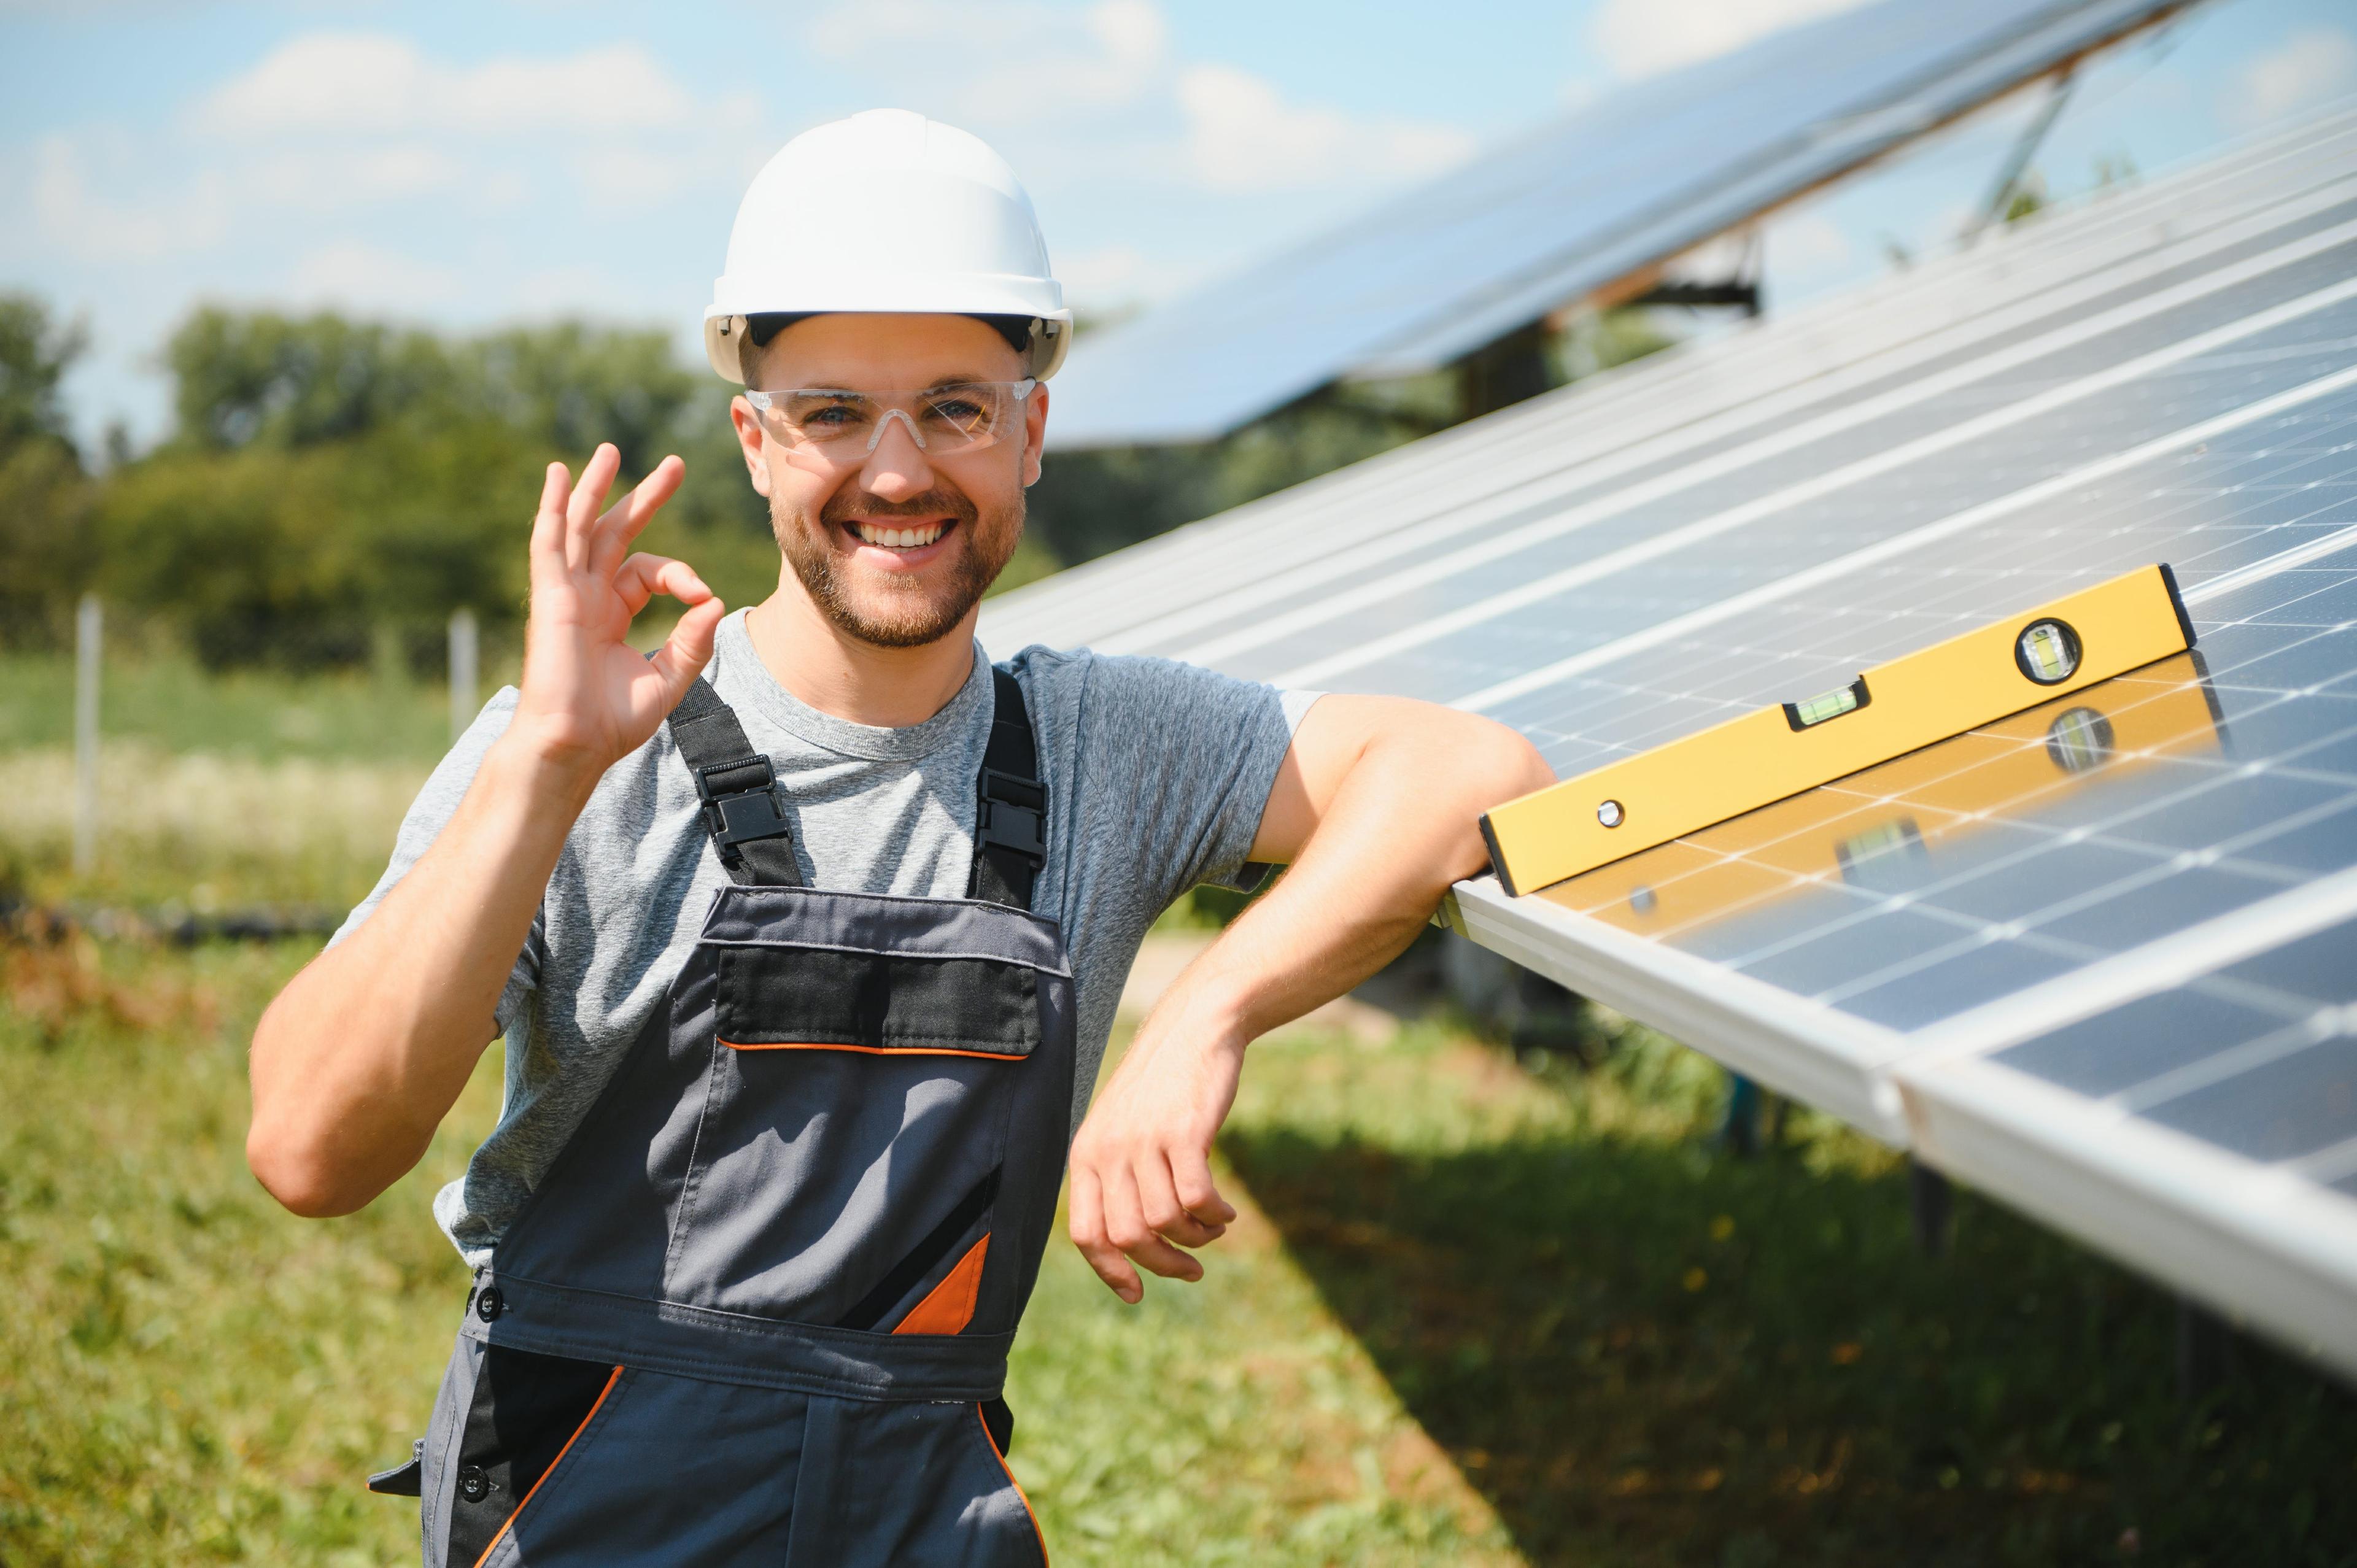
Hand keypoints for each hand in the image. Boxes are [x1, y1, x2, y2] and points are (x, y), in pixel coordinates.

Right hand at [509, 444, 724, 781]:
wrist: (574, 746)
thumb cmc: (612, 722)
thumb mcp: (669, 679)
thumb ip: (693, 640)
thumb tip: (714, 599)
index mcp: (612, 613)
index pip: (651, 571)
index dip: (682, 574)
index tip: (702, 594)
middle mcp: (588, 597)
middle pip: (617, 533)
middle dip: (645, 497)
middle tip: (675, 464)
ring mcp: (566, 594)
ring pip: (581, 528)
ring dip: (595, 488)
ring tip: (609, 451)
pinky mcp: (550, 597)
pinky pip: (550, 543)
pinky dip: (554, 508)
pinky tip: (559, 476)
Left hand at [1066, 989, 1246, 1302]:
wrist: (1195, 1026)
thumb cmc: (1163, 1085)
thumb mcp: (1124, 1127)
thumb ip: (1118, 1177)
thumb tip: (1131, 1244)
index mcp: (1087, 1154)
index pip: (1086, 1233)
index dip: (1111, 1272)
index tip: (1138, 1293)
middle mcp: (1108, 1149)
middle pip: (1129, 1237)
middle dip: (1164, 1263)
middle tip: (1192, 1269)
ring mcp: (1144, 1140)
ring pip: (1166, 1222)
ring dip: (1197, 1238)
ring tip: (1214, 1229)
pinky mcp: (1184, 1132)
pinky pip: (1198, 1199)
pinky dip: (1215, 1217)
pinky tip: (1227, 1213)